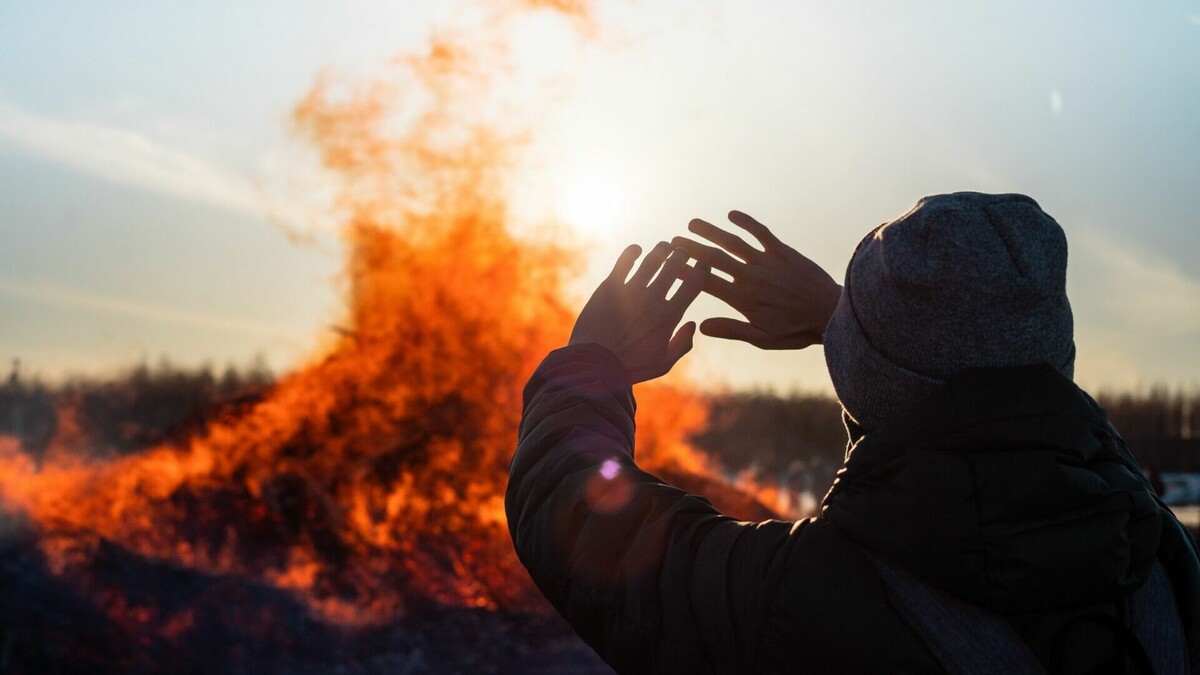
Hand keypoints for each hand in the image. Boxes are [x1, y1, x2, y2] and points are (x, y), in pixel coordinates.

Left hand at [570, 242, 711, 382]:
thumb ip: (682, 344)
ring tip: (666, 247)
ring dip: (662, 249)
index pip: (694, 284)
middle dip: (683, 254)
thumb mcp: (663, 363)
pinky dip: (632, 252)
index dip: (702, 270)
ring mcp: (631, 291)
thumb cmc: (629, 367)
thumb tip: (694, 324)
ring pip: (653, 259)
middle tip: (683, 252)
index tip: (702, 266)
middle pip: (675, 265)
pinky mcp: (610, 287)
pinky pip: (624, 261)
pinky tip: (637, 250)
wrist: (593, 365)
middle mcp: (653, 299)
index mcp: (669, 316)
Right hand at [671, 210, 840, 349]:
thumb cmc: (796, 330)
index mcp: (742, 298)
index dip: (685, 272)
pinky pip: (761, 232)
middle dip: (691, 248)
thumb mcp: (762, 338)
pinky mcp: (783, 252)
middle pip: (714, 258)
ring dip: (711, 231)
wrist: (831, 313)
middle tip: (672, 241)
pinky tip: (731, 214)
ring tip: (693, 223)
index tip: (669, 264)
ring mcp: (767, 261)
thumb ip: (731, 329)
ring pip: (733, 242)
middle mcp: (751, 276)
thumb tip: (702, 326)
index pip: (706, 282)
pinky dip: (746, 222)